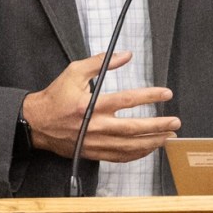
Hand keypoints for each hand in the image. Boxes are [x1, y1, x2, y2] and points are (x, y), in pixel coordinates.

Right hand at [22, 51, 178, 161]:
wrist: (36, 123)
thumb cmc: (55, 97)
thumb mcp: (74, 72)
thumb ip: (100, 63)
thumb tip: (125, 55)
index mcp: (92, 105)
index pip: (127, 100)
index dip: (149, 96)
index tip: (166, 94)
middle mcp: (96, 126)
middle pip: (134, 128)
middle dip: (158, 126)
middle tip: (175, 122)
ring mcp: (95, 142)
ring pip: (130, 146)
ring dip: (152, 143)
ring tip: (169, 138)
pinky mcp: (93, 152)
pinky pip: (120, 157)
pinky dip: (137, 155)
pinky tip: (149, 149)